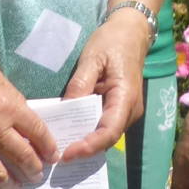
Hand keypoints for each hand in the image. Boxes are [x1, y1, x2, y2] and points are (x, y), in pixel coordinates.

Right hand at [0, 46, 58, 188]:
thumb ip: (11, 98)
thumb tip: (22, 114)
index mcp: (9, 106)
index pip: (37, 132)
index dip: (48, 146)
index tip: (53, 154)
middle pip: (23, 157)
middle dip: (35, 169)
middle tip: (39, 175)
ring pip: (0, 174)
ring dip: (13, 183)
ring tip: (19, 186)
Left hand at [59, 12, 151, 158]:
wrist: (131, 31)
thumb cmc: (112, 41)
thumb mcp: (92, 58)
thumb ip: (80, 84)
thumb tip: (65, 111)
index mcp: (125, 97)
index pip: (108, 132)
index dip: (88, 147)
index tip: (66, 155)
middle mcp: (130, 110)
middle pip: (107, 139)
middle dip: (84, 150)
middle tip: (57, 157)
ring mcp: (127, 111)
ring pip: (106, 135)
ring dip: (86, 143)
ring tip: (60, 148)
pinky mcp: (120, 109)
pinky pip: (105, 126)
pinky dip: (89, 132)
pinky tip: (72, 133)